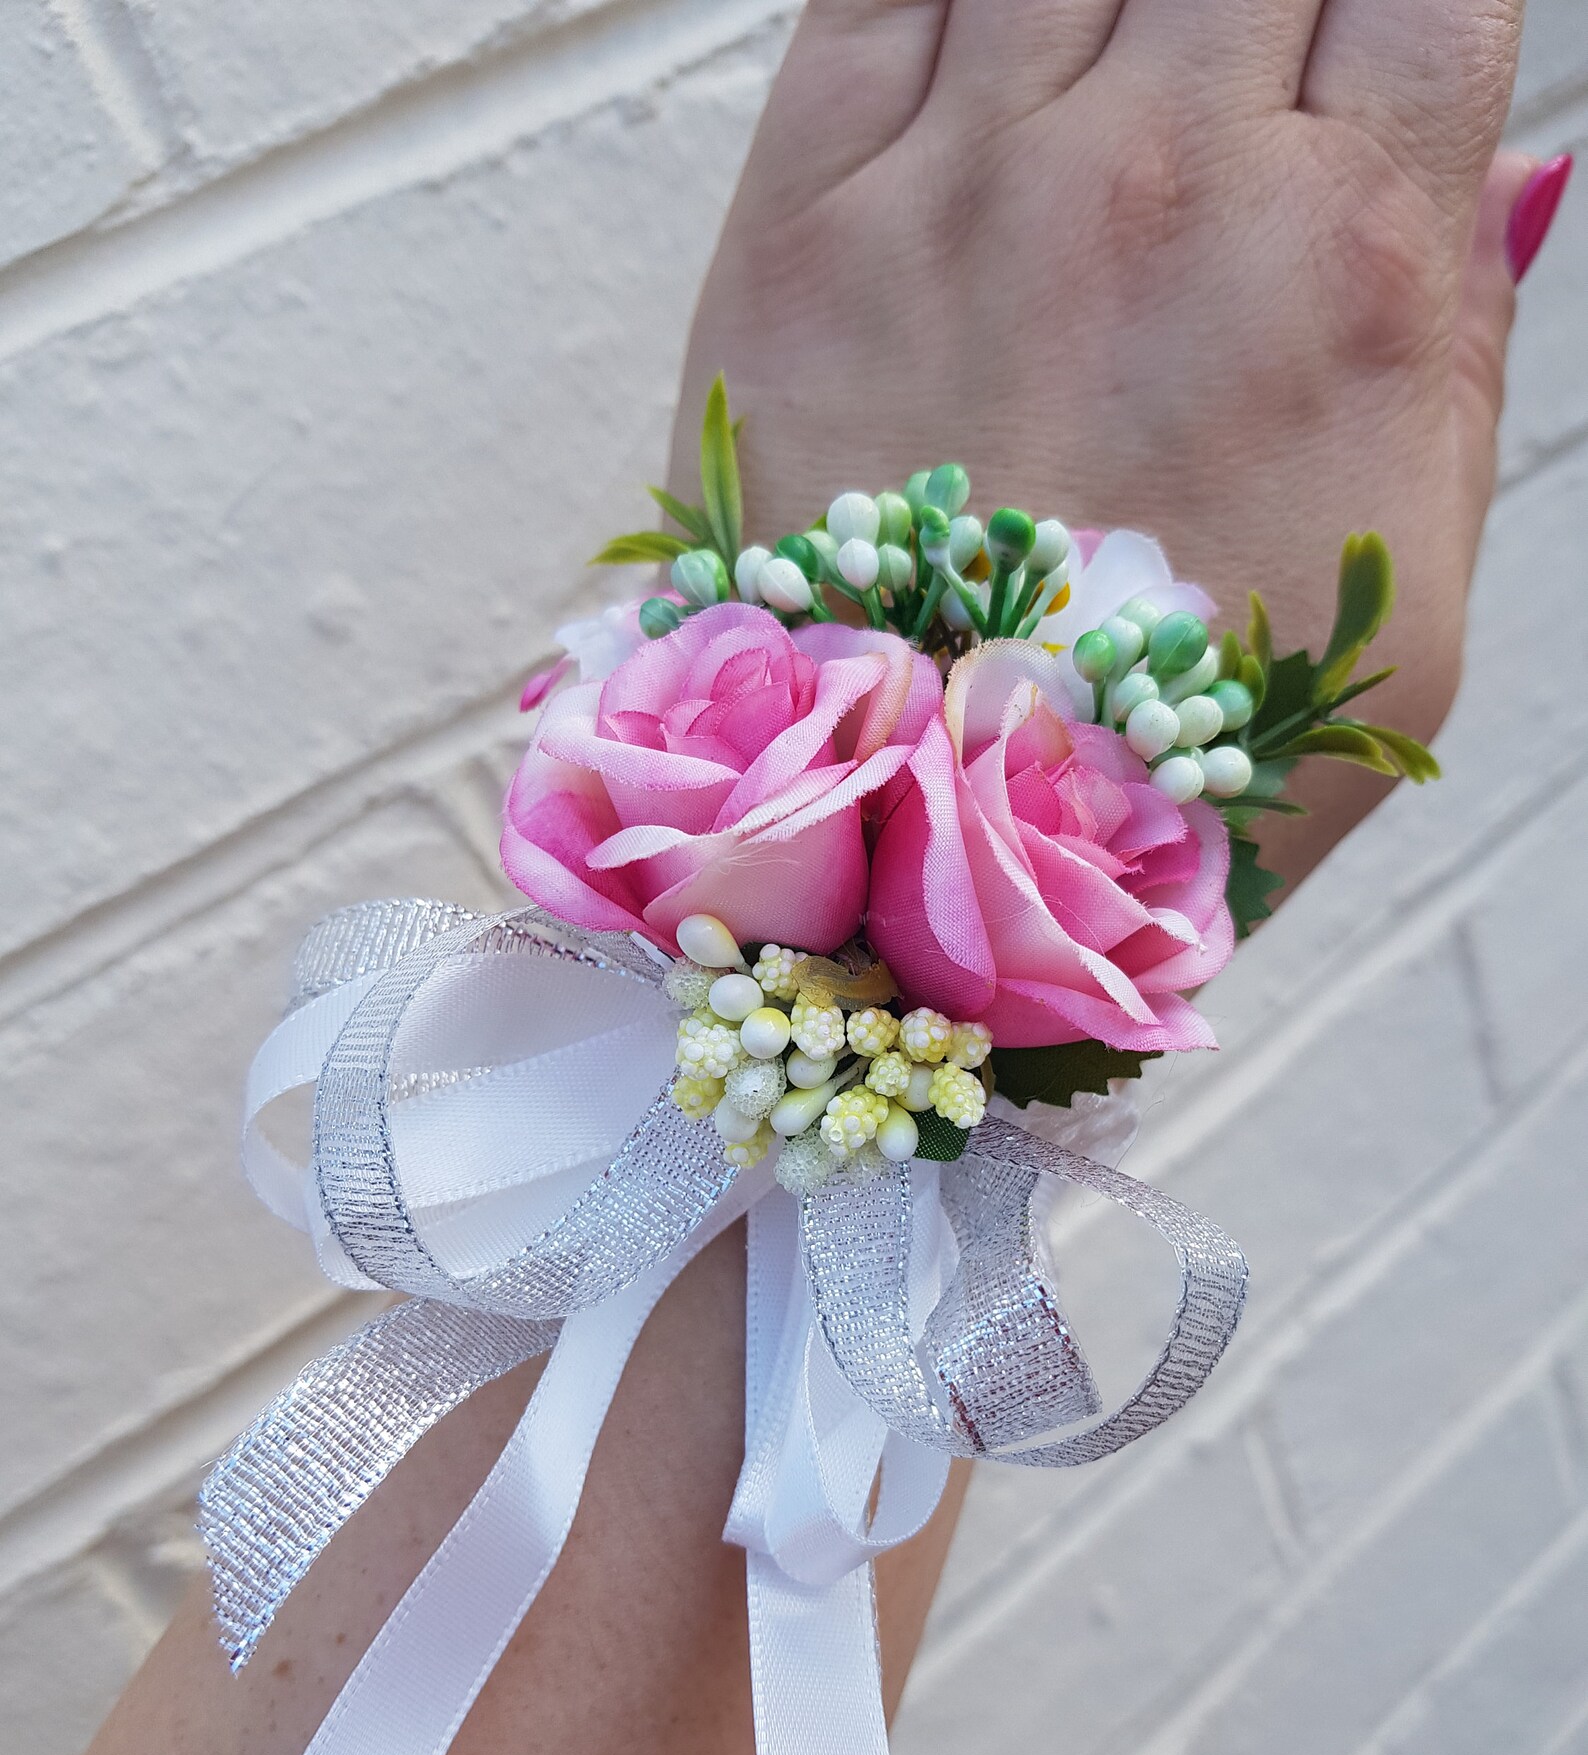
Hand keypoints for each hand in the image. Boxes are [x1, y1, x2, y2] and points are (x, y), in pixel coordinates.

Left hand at [670, 0, 1529, 886]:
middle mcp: (1167, 184)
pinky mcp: (800, 222)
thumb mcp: (1409, 590)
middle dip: (1262, 0)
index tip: (1363, 44)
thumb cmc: (1182, 747)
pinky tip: (991, 45)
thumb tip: (1507, 153)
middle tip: (1225, 91)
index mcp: (1349, 267)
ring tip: (1113, 81)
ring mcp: (969, 186)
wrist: (924, 851)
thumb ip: (1461, 334)